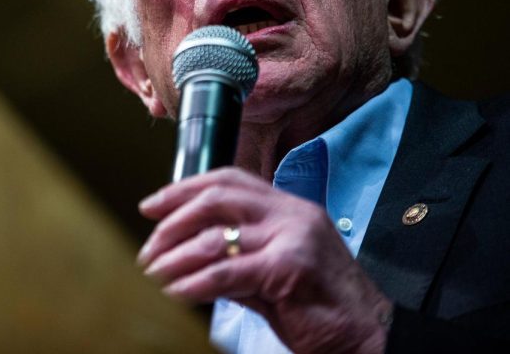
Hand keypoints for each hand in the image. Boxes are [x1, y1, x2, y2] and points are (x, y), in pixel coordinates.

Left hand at [138, 167, 391, 353]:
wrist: (370, 338)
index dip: (183, 188)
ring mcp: (293, 236)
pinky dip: (193, 283)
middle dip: (172, 222)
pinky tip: (173, 292)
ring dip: (174, 257)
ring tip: (152, 275)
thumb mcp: (275, 273)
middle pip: (216, 198)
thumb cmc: (324, 310)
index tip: (151, 206)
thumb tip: (187, 256)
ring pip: (215, 236)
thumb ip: (237, 258)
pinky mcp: (290, 267)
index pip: (228, 179)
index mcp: (290, 208)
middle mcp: (292, 213)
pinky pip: (226, 272)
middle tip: (147, 249)